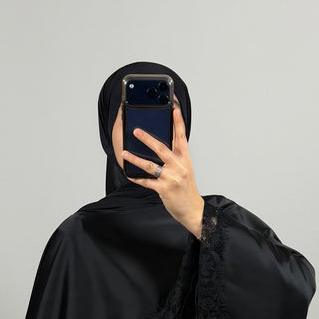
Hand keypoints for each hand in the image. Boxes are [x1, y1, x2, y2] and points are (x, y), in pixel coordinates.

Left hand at [121, 106, 203, 238]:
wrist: (193, 210)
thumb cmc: (187, 190)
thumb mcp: (186, 170)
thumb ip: (175, 158)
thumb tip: (160, 147)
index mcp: (185, 159)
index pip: (181, 136)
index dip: (178, 122)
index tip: (173, 108)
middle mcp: (179, 166)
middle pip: (162, 148)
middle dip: (147, 138)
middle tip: (136, 130)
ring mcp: (171, 177)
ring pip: (150, 165)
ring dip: (135, 159)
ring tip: (124, 153)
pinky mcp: (164, 189)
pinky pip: (147, 182)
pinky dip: (136, 178)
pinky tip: (128, 173)